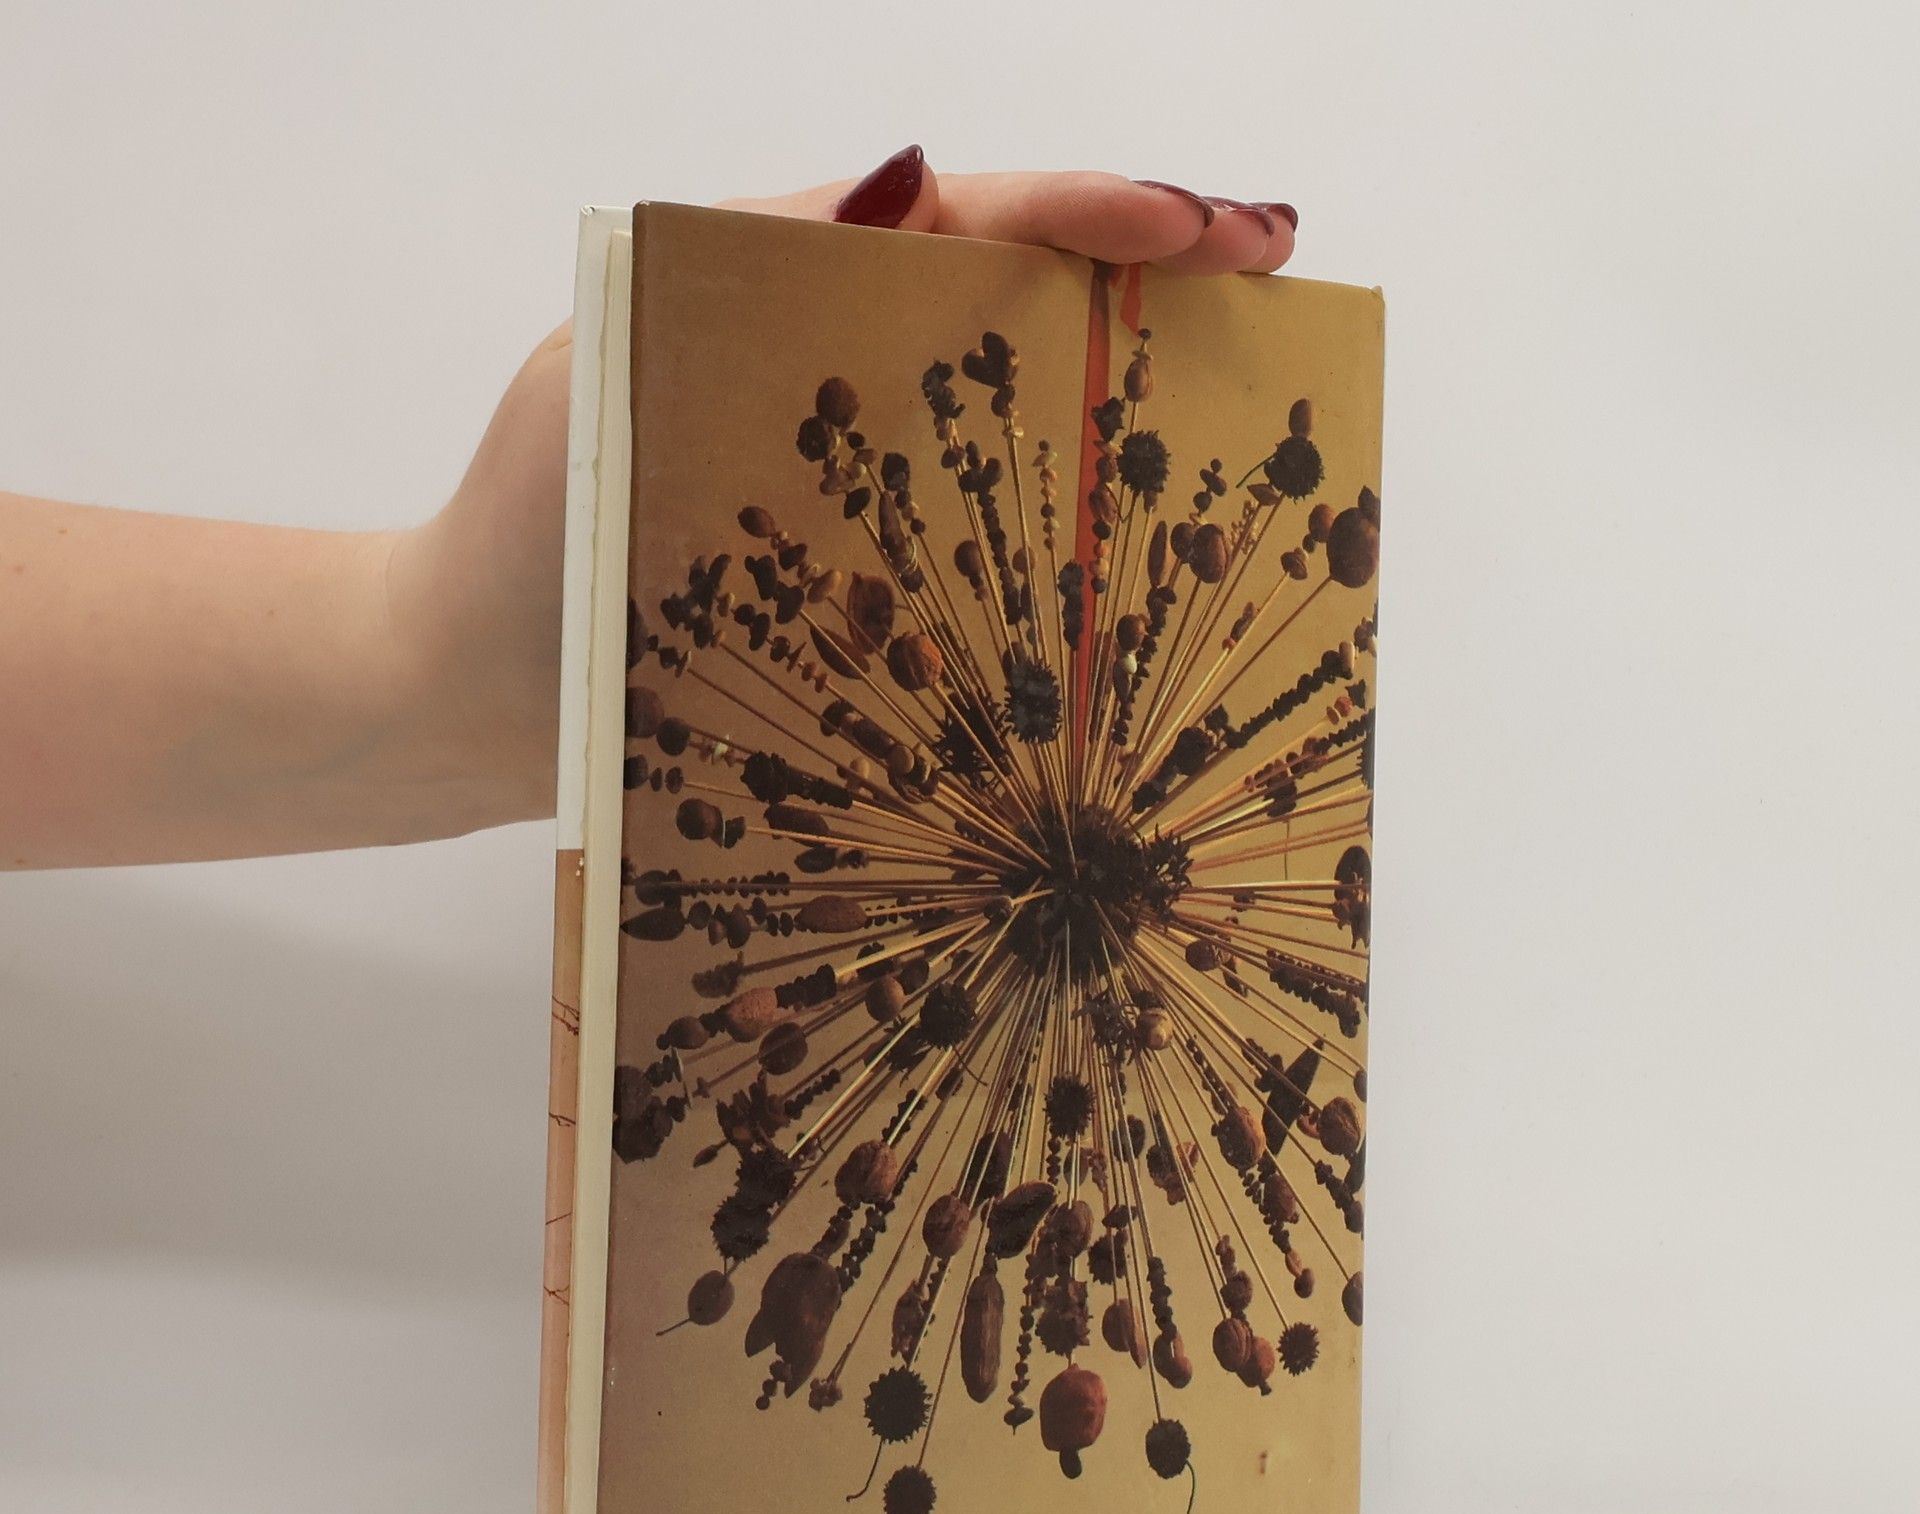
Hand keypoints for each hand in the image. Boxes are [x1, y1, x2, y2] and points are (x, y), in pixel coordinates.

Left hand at [403, 151, 1299, 829]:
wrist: (454, 702)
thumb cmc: (512, 546)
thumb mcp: (607, 381)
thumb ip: (739, 285)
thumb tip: (916, 184)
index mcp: (770, 295)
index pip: (951, 220)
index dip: (1080, 210)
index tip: (1196, 226)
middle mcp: (824, 376)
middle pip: (1007, 297)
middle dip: (1142, 273)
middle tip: (1273, 268)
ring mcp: (845, 483)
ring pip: (1005, 413)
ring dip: (1123, 390)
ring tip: (1247, 377)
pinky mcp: (850, 583)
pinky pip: (971, 539)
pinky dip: (1056, 526)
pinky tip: (1140, 538)